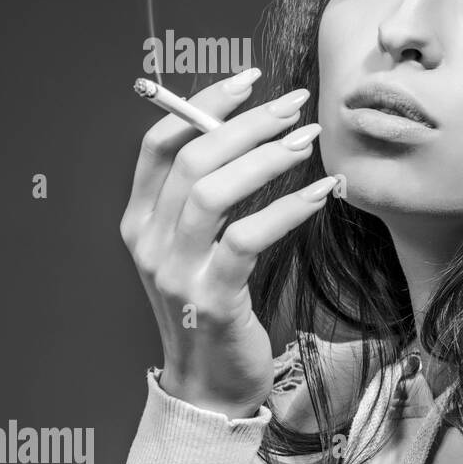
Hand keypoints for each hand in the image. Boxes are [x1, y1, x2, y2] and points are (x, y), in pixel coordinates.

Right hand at [119, 69, 339, 418]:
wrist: (209, 383)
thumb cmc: (214, 304)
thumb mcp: (196, 247)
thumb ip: (208, 196)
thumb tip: (254, 132)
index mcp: (141, 218)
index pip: (160, 142)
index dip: (203, 104)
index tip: (250, 80)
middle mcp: (149, 240)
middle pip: (192, 158)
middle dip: (248, 123)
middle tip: (297, 105)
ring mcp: (174, 270)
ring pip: (213, 192)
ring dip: (267, 158)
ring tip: (310, 141)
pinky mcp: (210, 298)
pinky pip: (246, 239)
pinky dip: (287, 208)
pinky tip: (321, 193)